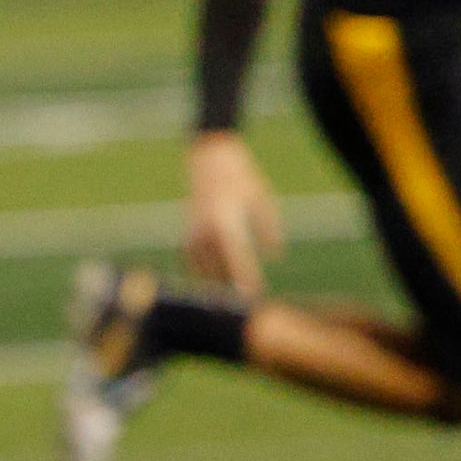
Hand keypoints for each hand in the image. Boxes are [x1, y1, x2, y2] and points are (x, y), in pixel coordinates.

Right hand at [182, 129, 282, 295]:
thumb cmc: (241, 177)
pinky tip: (211, 280)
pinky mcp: (187, 229)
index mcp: (226, 223)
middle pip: (219, 268)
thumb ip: (268, 229)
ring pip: (203, 266)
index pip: (237, 260)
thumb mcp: (262, 200)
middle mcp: (206, 230)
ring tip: (227, 297)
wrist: (210, 157)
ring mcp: (193, 230)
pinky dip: (201, 269)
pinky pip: (192, 258)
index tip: (254, 295)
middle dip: (231, 286)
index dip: (246, 280)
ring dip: (215, 281)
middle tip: (243, 304)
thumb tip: (274, 255)